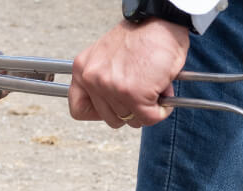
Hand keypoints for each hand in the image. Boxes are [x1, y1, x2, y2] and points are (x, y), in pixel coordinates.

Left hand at [69, 19, 189, 128]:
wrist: (164, 18)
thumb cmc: (141, 34)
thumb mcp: (108, 56)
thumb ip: (105, 82)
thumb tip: (118, 107)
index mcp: (83, 69)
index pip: (78, 109)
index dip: (97, 113)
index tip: (110, 108)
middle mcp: (93, 79)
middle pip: (109, 118)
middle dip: (128, 110)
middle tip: (140, 95)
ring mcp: (113, 88)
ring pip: (130, 119)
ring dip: (146, 109)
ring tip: (153, 89)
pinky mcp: (135, 95)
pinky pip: (149, 117)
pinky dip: (161, 110)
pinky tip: (164, 95)